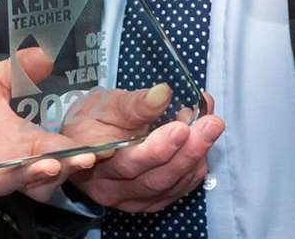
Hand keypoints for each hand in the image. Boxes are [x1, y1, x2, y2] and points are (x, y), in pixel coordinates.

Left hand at [0, 48, 93, 199]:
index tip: (99, 146)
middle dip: (67, 168)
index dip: (79, 150)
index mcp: (25, 139)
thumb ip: (22, 68)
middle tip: (83, 158)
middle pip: (47, 173)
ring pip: (18, 181)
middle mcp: (12, 157)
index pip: (60, 149)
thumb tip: (46, 53)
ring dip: (35, 175)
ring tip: (52, 163)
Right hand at [69, 105, 223, 212]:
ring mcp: (130, 199)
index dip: (158, 149)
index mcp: (95, 162)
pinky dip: (191, 169)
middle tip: (211, 124)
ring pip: (168, 187)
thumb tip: (163, 93)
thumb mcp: (107, 103)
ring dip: (194, 158)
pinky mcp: (146, 202)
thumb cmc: (93, 119)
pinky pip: (174, 192)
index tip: (182, 127)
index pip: (129, 162)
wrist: (84, 142)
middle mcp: (110, 189)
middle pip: (154, 178)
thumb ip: (136, 104)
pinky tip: (201, 148)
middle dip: (187, 151)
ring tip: (210, 128)